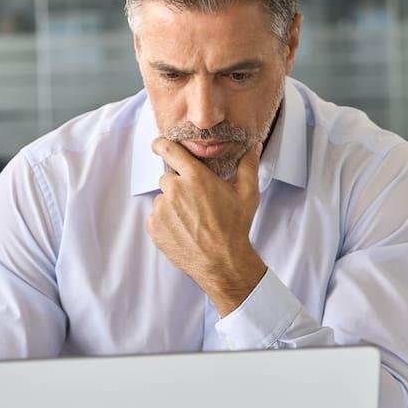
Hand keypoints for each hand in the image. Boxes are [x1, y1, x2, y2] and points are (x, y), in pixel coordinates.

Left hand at [146, 138, 266, 315]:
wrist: (222, 262)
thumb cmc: (235, 227)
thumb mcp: (247, 194)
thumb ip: (248, 166)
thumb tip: (254, 147)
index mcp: (195, 177)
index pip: (168, 150)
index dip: (161, 145)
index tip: (159, 146)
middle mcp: (175, 190)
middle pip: (168, 178)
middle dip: (179, 186)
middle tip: (196, 202)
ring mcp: (162, 209)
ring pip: (162, 199)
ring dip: (172, 205)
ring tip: (192, 220)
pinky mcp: (154, 227)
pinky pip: (156, 218)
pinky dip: (166, 222)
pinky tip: (184, 230)